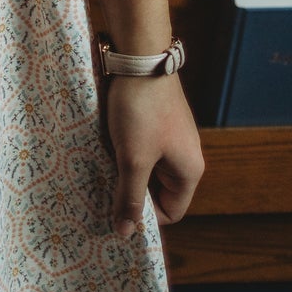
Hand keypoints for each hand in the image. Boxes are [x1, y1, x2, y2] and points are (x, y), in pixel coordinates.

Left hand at [103, 73, 203, 237]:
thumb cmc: (141, 111)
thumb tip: (126, 233)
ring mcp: (171, 137)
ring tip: (102, 165)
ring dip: (126, 169)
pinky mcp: (157, 121)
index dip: (146, 215)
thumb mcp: (133, 159)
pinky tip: (106, 145)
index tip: (117, 208)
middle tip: (104, 188)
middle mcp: (185, 156)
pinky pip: (142, 147)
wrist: (140, 58)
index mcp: (189, 171)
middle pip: (158, 190)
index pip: (171, 211)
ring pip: (147, 168)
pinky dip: (125, 150)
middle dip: (132, 190)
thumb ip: (130, 197)